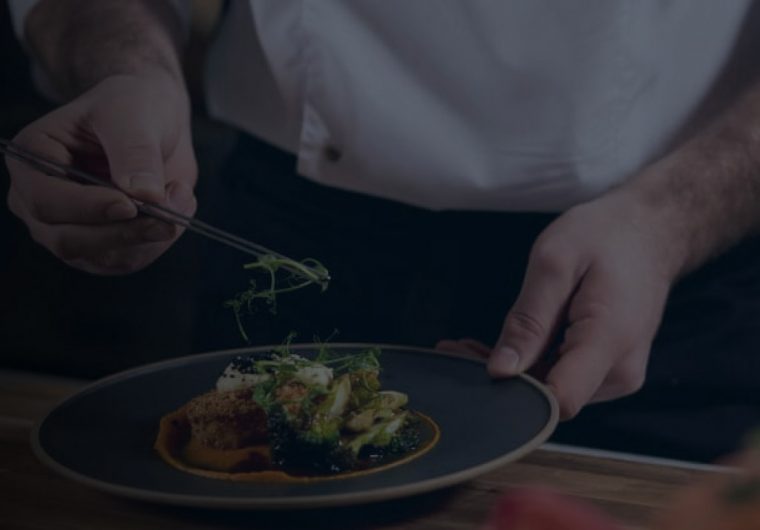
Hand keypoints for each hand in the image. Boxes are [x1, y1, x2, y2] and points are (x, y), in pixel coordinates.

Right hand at [5, 70, 196, 273]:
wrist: (156, 122)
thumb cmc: (133, 106)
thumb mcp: (133, 112)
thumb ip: (135, 151)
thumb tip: (145, 195)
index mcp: (33, 159)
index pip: (46, 201)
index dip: (88, 208)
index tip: (131, 204)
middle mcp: (40, 201)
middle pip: (69, 239)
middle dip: (126, 231)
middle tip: (171, 215)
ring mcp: (69, 229)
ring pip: (103, 256)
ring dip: (150, 236)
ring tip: (181, 196)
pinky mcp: (103, 247)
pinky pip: (129, 260)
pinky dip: (159, 241)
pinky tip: (178, 210)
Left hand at [488, 191, 678, 417]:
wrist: (649, 231)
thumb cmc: (605, 236)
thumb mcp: (555, 263)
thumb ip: (528, 320)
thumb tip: (501, 370)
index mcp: (610, 341)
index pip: (557, 400)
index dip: (511, 390)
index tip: (474, 364)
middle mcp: (619, 371)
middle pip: (548, 398)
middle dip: (502, 378)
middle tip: (457, 348)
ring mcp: (616, 375)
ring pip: (551, 390)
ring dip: (513, 371)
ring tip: (474, 342)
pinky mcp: (607, 370)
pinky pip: (562, 378)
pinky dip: (530, 364)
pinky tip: (503, 346)